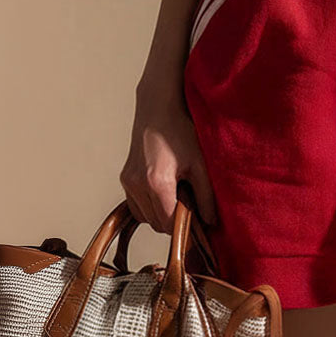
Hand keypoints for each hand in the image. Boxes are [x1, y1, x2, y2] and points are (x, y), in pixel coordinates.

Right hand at [119, 86, 217, 234]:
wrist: (158, 108)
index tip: (199, 223)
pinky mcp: (125, 178)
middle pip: (156, 224)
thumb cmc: (180, 131)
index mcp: (156, 183)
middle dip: (174, 220)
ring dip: (161, 214)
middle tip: (191, 203)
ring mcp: (128, 182)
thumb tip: (210, 221)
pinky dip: (150, 206)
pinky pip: (137, 206)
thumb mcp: (199, 162)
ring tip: (178, 193)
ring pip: (145, 217)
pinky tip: (164, 190)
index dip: (185, 227)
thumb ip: (206, 195)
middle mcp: (137, 185)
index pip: (169, 224)